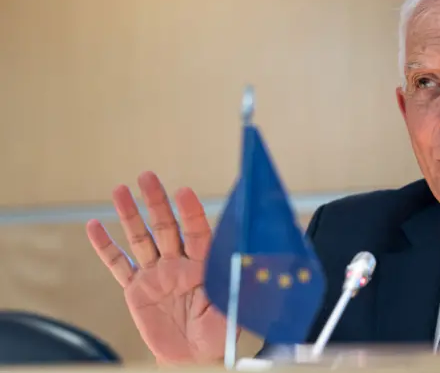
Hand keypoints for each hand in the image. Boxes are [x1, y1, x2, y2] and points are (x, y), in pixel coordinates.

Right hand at [87, 172, 236, 364]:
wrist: (194, 358)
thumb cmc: (218, 335)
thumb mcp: (233, 307)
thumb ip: (235, 283)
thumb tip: (253, 260)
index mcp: (203, 265)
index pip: (198, 232)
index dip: (191, 212)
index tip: (184, 192)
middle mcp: (178, 263)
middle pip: (166, 226)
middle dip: (156, 201)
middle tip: (147, 177)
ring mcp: (156, 274)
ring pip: (141, 238)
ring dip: (130, 215)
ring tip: (120, 190)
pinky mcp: (136, 290)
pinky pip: (119, 265)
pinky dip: (105, 247)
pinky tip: (94, 227)